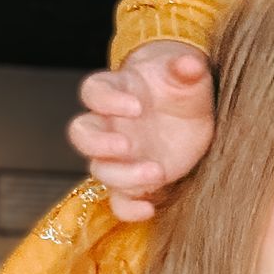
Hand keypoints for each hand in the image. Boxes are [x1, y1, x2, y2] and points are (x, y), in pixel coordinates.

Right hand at [69, 41, 214, 221]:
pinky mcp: (134, 179)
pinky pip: (119, 200)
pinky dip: (128, 209)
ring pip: (99, 169)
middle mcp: (110, 124)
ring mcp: (119, 155)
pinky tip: (149, 209)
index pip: (94, 92)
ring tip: (157, 172)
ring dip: (123, 175)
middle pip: (82, 133)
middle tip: (128, 145)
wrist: (191, 113)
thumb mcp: (188, 75)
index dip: (107, 101)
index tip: (137, 106)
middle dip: (99, 143)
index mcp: (118, 90)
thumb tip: (189, 63)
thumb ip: (186, 68)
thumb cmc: (181, 88)